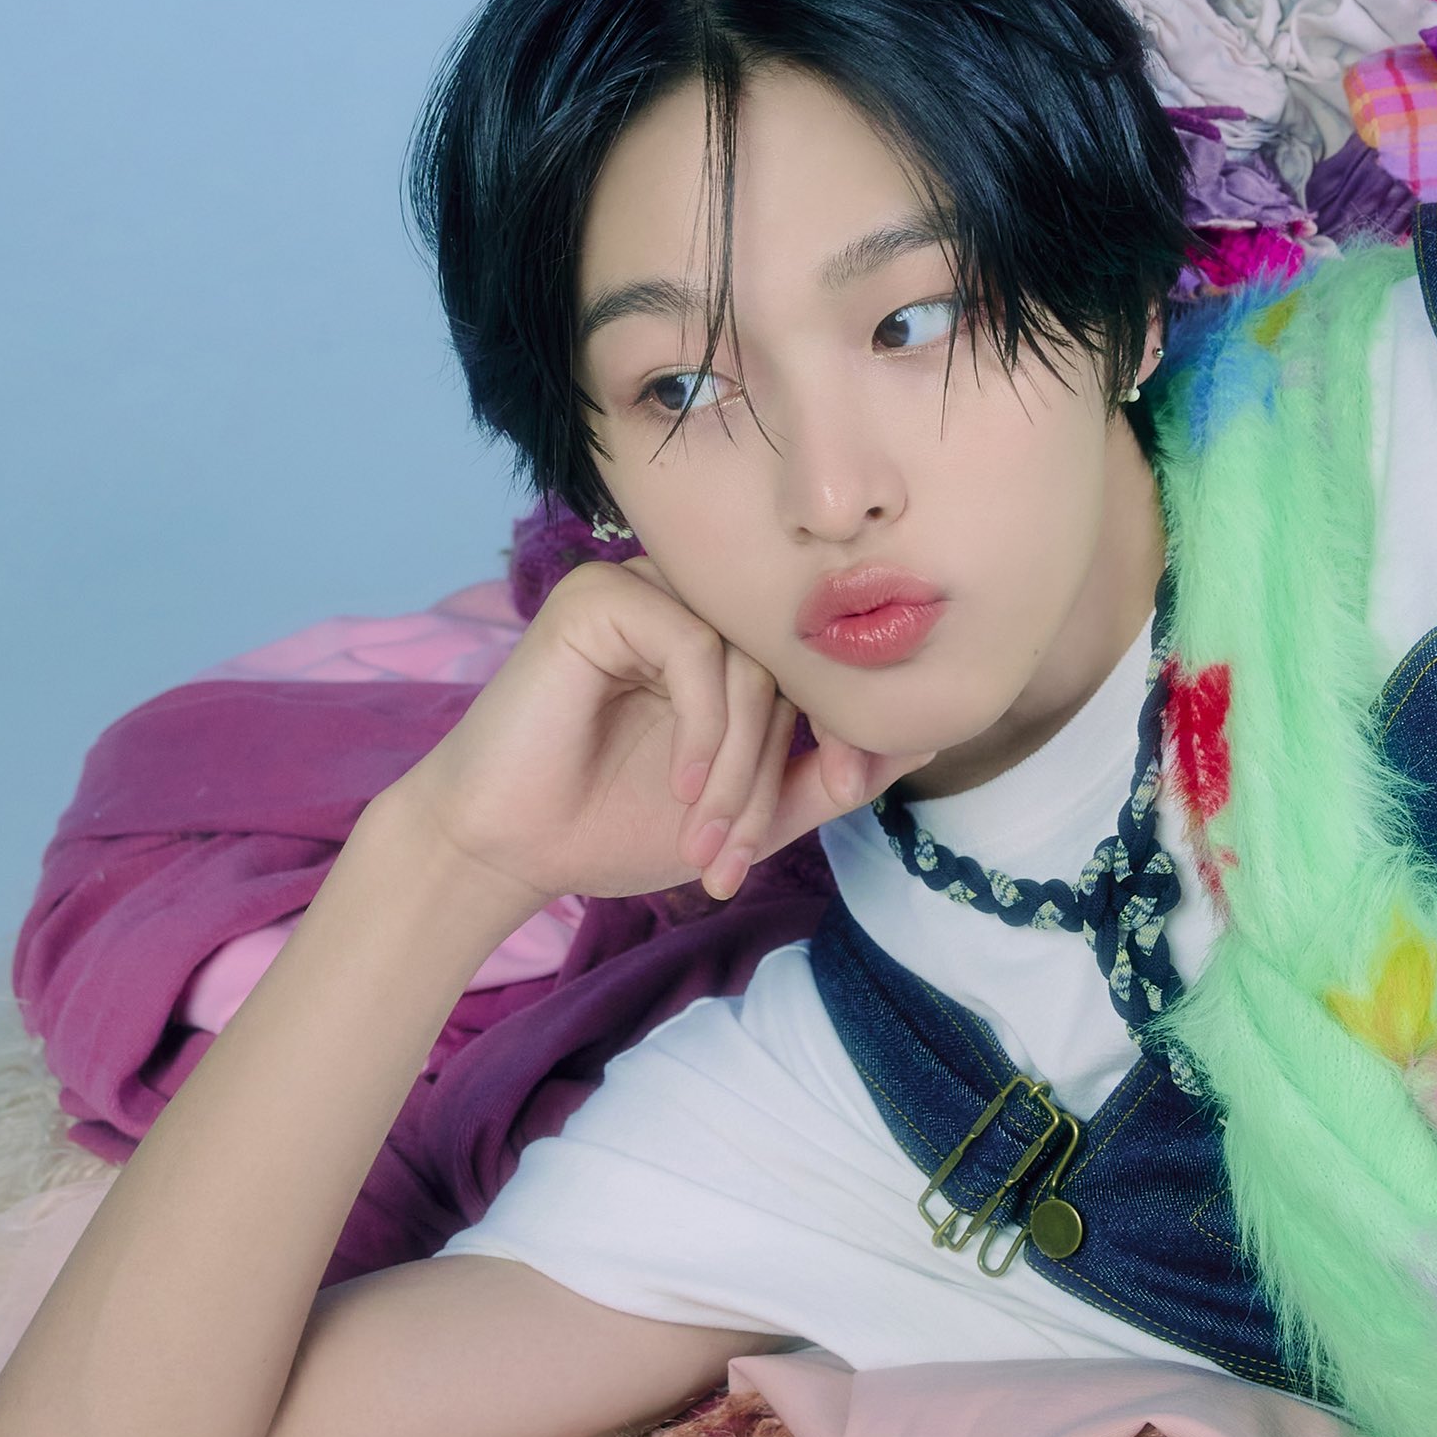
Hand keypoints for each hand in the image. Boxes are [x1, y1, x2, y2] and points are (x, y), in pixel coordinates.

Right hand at [393, 558, 927, 913]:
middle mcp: (695, 602)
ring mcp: (649, 590)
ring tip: (707, 838)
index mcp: (730, 639)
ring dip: (739, 767)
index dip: (847, 724)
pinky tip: (677, 783)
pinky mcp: (603, 594)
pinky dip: (701, 727)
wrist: (509, 847)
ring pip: (749, 663)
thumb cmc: (618, 821)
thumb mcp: (752, 807)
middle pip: (790, 664)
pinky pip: (695, 648)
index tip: (842, 789)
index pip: (820, 661)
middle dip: (779, 769)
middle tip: (745, 847)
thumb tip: (927, 733)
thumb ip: (829, 773)